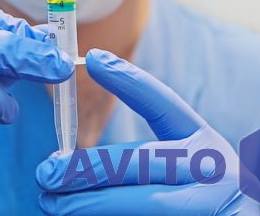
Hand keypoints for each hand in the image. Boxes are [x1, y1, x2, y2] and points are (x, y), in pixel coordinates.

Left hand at [35, 48, 258, 214]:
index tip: (92, 59)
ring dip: (89, 203)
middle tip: (46, 174)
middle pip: (141, 162)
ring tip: (52, 203)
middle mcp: (213, 171)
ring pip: (141, 202)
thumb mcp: (195, 174)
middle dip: (86, 169)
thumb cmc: (210, 205)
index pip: (164, 105)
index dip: (129, 81)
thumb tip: (78, 166)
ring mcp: (213, 206)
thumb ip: (154, 163)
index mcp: (206, 145)